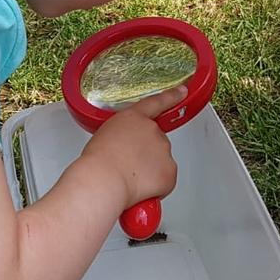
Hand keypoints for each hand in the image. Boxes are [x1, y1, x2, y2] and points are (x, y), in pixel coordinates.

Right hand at [80, 86, 182, 205]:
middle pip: (157, 142)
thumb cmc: (97, 161)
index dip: (171, 96)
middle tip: (128, 166)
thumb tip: (125, 149)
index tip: (182, 91)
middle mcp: (153, 131)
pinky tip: (139, 188)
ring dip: (150, 171)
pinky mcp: (170, 171)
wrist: (104, 180)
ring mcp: (164, 150)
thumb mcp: (105, 135)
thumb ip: (122, 135)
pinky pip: (165, 180)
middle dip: (147, 154)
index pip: (156, 103)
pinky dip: (156, 187)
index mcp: (134, 118)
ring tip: (129, 178)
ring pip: (161, 162)